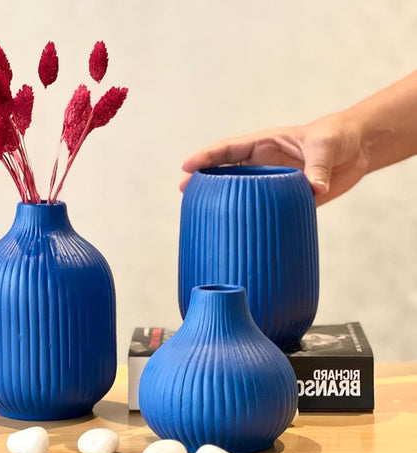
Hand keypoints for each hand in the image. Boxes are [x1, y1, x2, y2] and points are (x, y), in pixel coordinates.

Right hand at [181, 113, 369, 206]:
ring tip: (198, 212)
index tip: (187, 166)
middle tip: (183, 190)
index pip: (229, 150)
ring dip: (220, 200)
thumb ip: (318, 166)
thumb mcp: (325, 146)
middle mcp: (262, 164)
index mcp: (264, 144)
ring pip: (239, 192)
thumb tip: (316, 187)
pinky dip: (247, 217)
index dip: (207, 157)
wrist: (356, 150)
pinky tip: (236, 228)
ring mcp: (271, 183)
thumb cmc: (337, 137)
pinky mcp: (284, 199)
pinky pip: (261, 209)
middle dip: (203, 179)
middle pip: (226, 172)